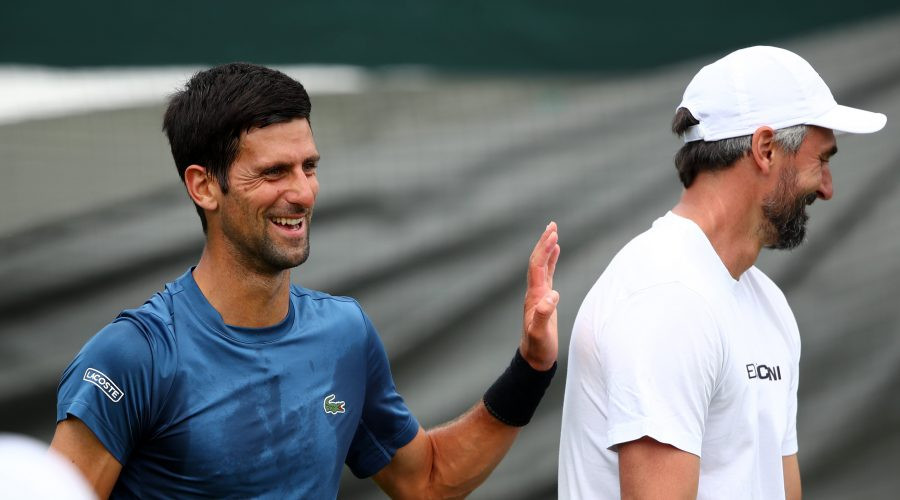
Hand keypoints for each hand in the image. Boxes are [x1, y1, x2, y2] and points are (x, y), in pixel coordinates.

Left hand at [520, 222, 559, 370]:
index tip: (553, 234)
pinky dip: (551, 260)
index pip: (537, 267)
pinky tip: (555, 251)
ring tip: (553, 231)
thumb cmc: (538, 348)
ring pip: (541, 265)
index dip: (544, 250)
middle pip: (537, 261)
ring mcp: (539, 295)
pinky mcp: (545, 299)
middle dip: (544, 242)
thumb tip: (552, 295)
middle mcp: (534, 292)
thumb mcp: (540, 334)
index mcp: (534, 296)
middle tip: (552, 225)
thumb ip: (543, 315)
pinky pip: (547, 274)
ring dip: (547, 248)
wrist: (534, 358)